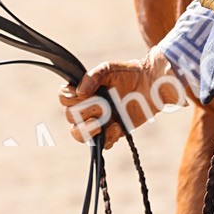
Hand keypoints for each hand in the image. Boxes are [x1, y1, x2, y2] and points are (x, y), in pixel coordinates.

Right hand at [59, 47, 185, 147]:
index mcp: (83, 91)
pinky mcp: (111, 133)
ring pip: (79, 135)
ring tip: (101, 124)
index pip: (64, 98)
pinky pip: (101, 144)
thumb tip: (80, 91)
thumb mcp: (108, 69)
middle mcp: (87, 107)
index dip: (69, 98)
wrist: (150, 86)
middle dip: (84, 111)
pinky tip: (118, 127)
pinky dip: (107, 138)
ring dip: (88, 130)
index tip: (83, 94)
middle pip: (70, 116)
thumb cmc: (128, 74)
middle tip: (102, 105)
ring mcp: (98, 122)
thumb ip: (92, 76)